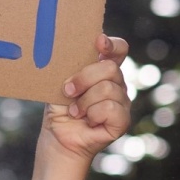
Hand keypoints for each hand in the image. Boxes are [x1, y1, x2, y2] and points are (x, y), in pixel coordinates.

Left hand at [42, 35, 130, 161]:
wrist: (57, 137)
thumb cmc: (59, 108)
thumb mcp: (61, 81)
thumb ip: (71, 65)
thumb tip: (68, 48)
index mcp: (104, 70)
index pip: (119, 49)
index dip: (112, 44)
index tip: (99, 42)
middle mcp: (117, 84)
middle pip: (110, 68)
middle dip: (84, 79)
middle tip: (68, 91)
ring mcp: (122, 102)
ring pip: (107, 89)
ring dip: (84, 102)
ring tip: (76, 111)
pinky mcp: (122, 121)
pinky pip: (111, 108)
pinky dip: (93, 114)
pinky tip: (88, 120)